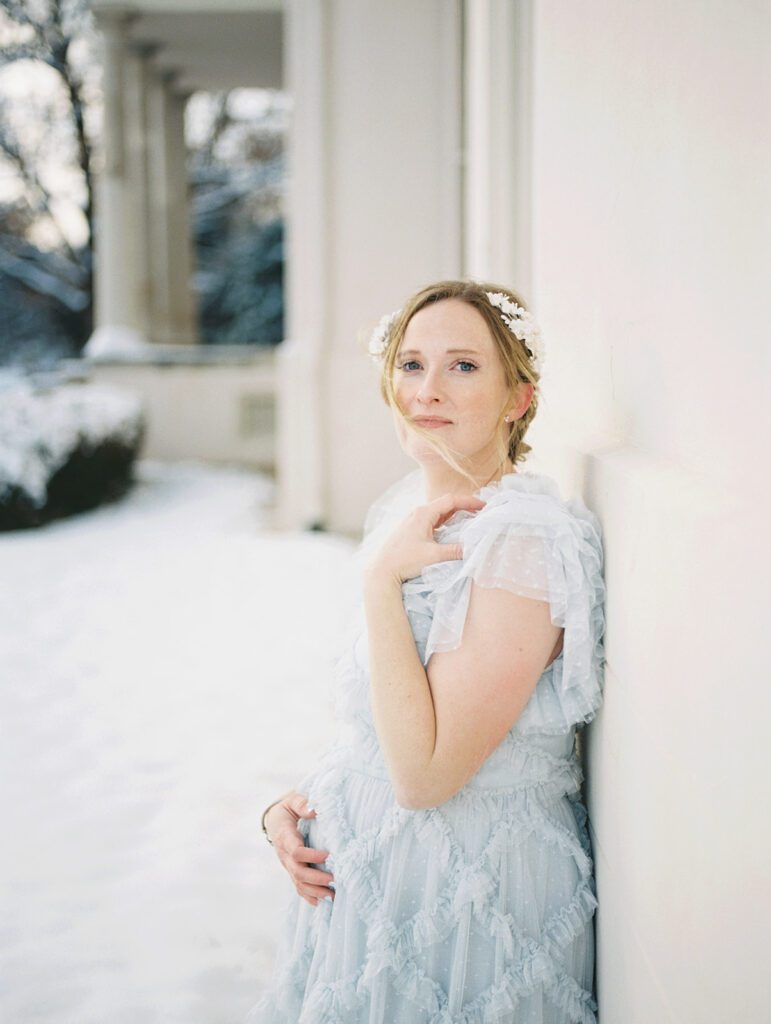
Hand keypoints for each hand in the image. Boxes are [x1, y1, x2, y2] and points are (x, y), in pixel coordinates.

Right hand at [264, 791, 334, 906]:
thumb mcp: (292, 800)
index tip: (329, 856)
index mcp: (284, 836)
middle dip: (316, 879)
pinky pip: (298, 887)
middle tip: (335, 880)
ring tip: (333, 895)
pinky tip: (322, 902)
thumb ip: (302, 803)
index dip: (311, 856)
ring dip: (315, 891)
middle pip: (298, 872)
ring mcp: (287, 865)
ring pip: (298, 883)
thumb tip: (315, 809)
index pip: (296, 851)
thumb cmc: (287, 808)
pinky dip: (309, 896)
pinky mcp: (291, 870)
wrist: (274, 820)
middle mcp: (284, 854)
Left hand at [365, 492, 485, 584]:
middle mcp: (417, 513)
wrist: (381, 570)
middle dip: (464, 507)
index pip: (451, 500)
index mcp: (423, 513)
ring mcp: (413, 521)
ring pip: (439, 513)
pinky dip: (446, 523)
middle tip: (481, 513)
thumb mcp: (433, 556)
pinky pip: (433, 521)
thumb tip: (473, 548)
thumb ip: (455, 551)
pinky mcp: (411, 530)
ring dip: (455, 515)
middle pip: (446, 504)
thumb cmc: (404, 560)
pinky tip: (452, 531)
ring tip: (470, 520)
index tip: (484, 506)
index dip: (469, 501)